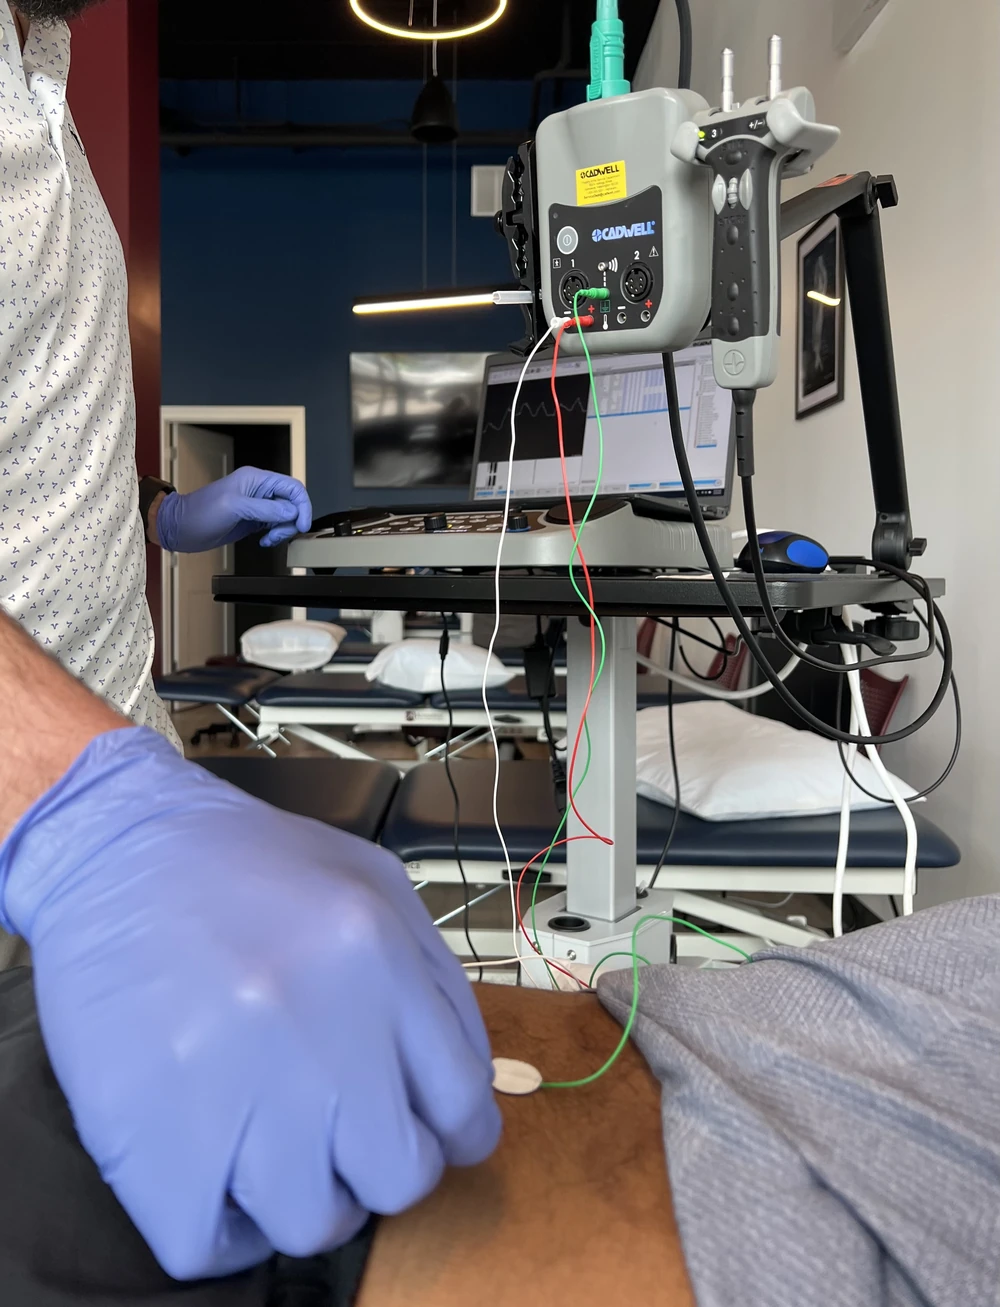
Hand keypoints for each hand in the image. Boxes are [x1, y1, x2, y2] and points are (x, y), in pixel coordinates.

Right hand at [0, 729, 499, 1279]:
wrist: (117, 848)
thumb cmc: (245, 864)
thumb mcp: (372, 882)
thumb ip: (433, 978)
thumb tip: (464, 1080)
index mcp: (377, 960)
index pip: (463, 1104)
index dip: (454, 1134)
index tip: (429, 1133)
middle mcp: (318, 1029)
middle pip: (400, 1175)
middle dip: (386, 1168)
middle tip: (352, 1141)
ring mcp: (232, 1085)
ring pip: (312, 1222)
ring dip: (306, 1198)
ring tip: (280, 1151)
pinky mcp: (147, 1131)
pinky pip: (206, 1243)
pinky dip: (223, 1228)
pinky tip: (221, 1177)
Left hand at [155, 467, 312, 551]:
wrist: (181, 528)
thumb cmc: (200, 513)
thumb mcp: (234, 508)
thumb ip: (265, 509)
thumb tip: (292, 512)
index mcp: (256, 480)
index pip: (292, 487)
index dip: (302, 505)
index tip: (302, 524)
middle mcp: (259, 491)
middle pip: (292, 503)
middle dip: (291, 521)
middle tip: (278, 535)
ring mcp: (257, 506)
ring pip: (286, 516)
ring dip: (283, 530)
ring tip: (269, 539)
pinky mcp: (253, 520)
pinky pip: (275, 526)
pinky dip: (275, 536)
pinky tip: (264, 541)